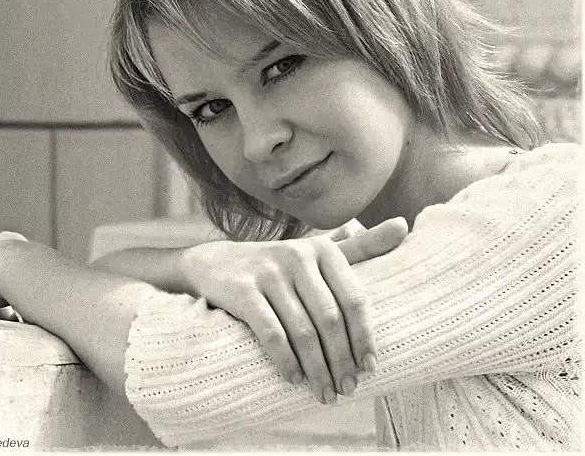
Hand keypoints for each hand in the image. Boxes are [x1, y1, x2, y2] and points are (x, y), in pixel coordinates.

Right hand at [183, 217, 407, 403]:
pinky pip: (271, 333)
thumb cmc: (279, 265)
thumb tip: (403, 226)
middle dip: (342, 360)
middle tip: (347, 389)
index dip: (365, 337)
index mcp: (323, 250)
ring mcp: (268, 272)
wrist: (216, 263)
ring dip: (317, 369)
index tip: (370, 368)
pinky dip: (285, 361)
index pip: (354, 299)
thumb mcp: (318, 253)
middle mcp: (297, 256)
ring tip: (324, 393)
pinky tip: (293, 379)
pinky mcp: (243, 290)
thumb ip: (360, 246)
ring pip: (302, 331)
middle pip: (330, 319)